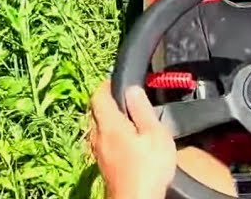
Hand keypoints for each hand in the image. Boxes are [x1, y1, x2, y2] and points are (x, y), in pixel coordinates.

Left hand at [89, 80, 176, 198]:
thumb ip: (142, 109)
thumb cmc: (147, 170)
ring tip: (130, 119)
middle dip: (109, 102)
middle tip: (127, 99)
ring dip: (111, 120)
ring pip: (99, 128)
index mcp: (109, 125)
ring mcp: (99, 153)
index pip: (98, 95)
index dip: (107, 84)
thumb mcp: (154, 134)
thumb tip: (132, 89)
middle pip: (96, 111)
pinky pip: (103, 142)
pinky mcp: (104, 165)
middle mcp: (98, 137)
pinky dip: (112, 136)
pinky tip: (128, 142)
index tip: (118, 81)